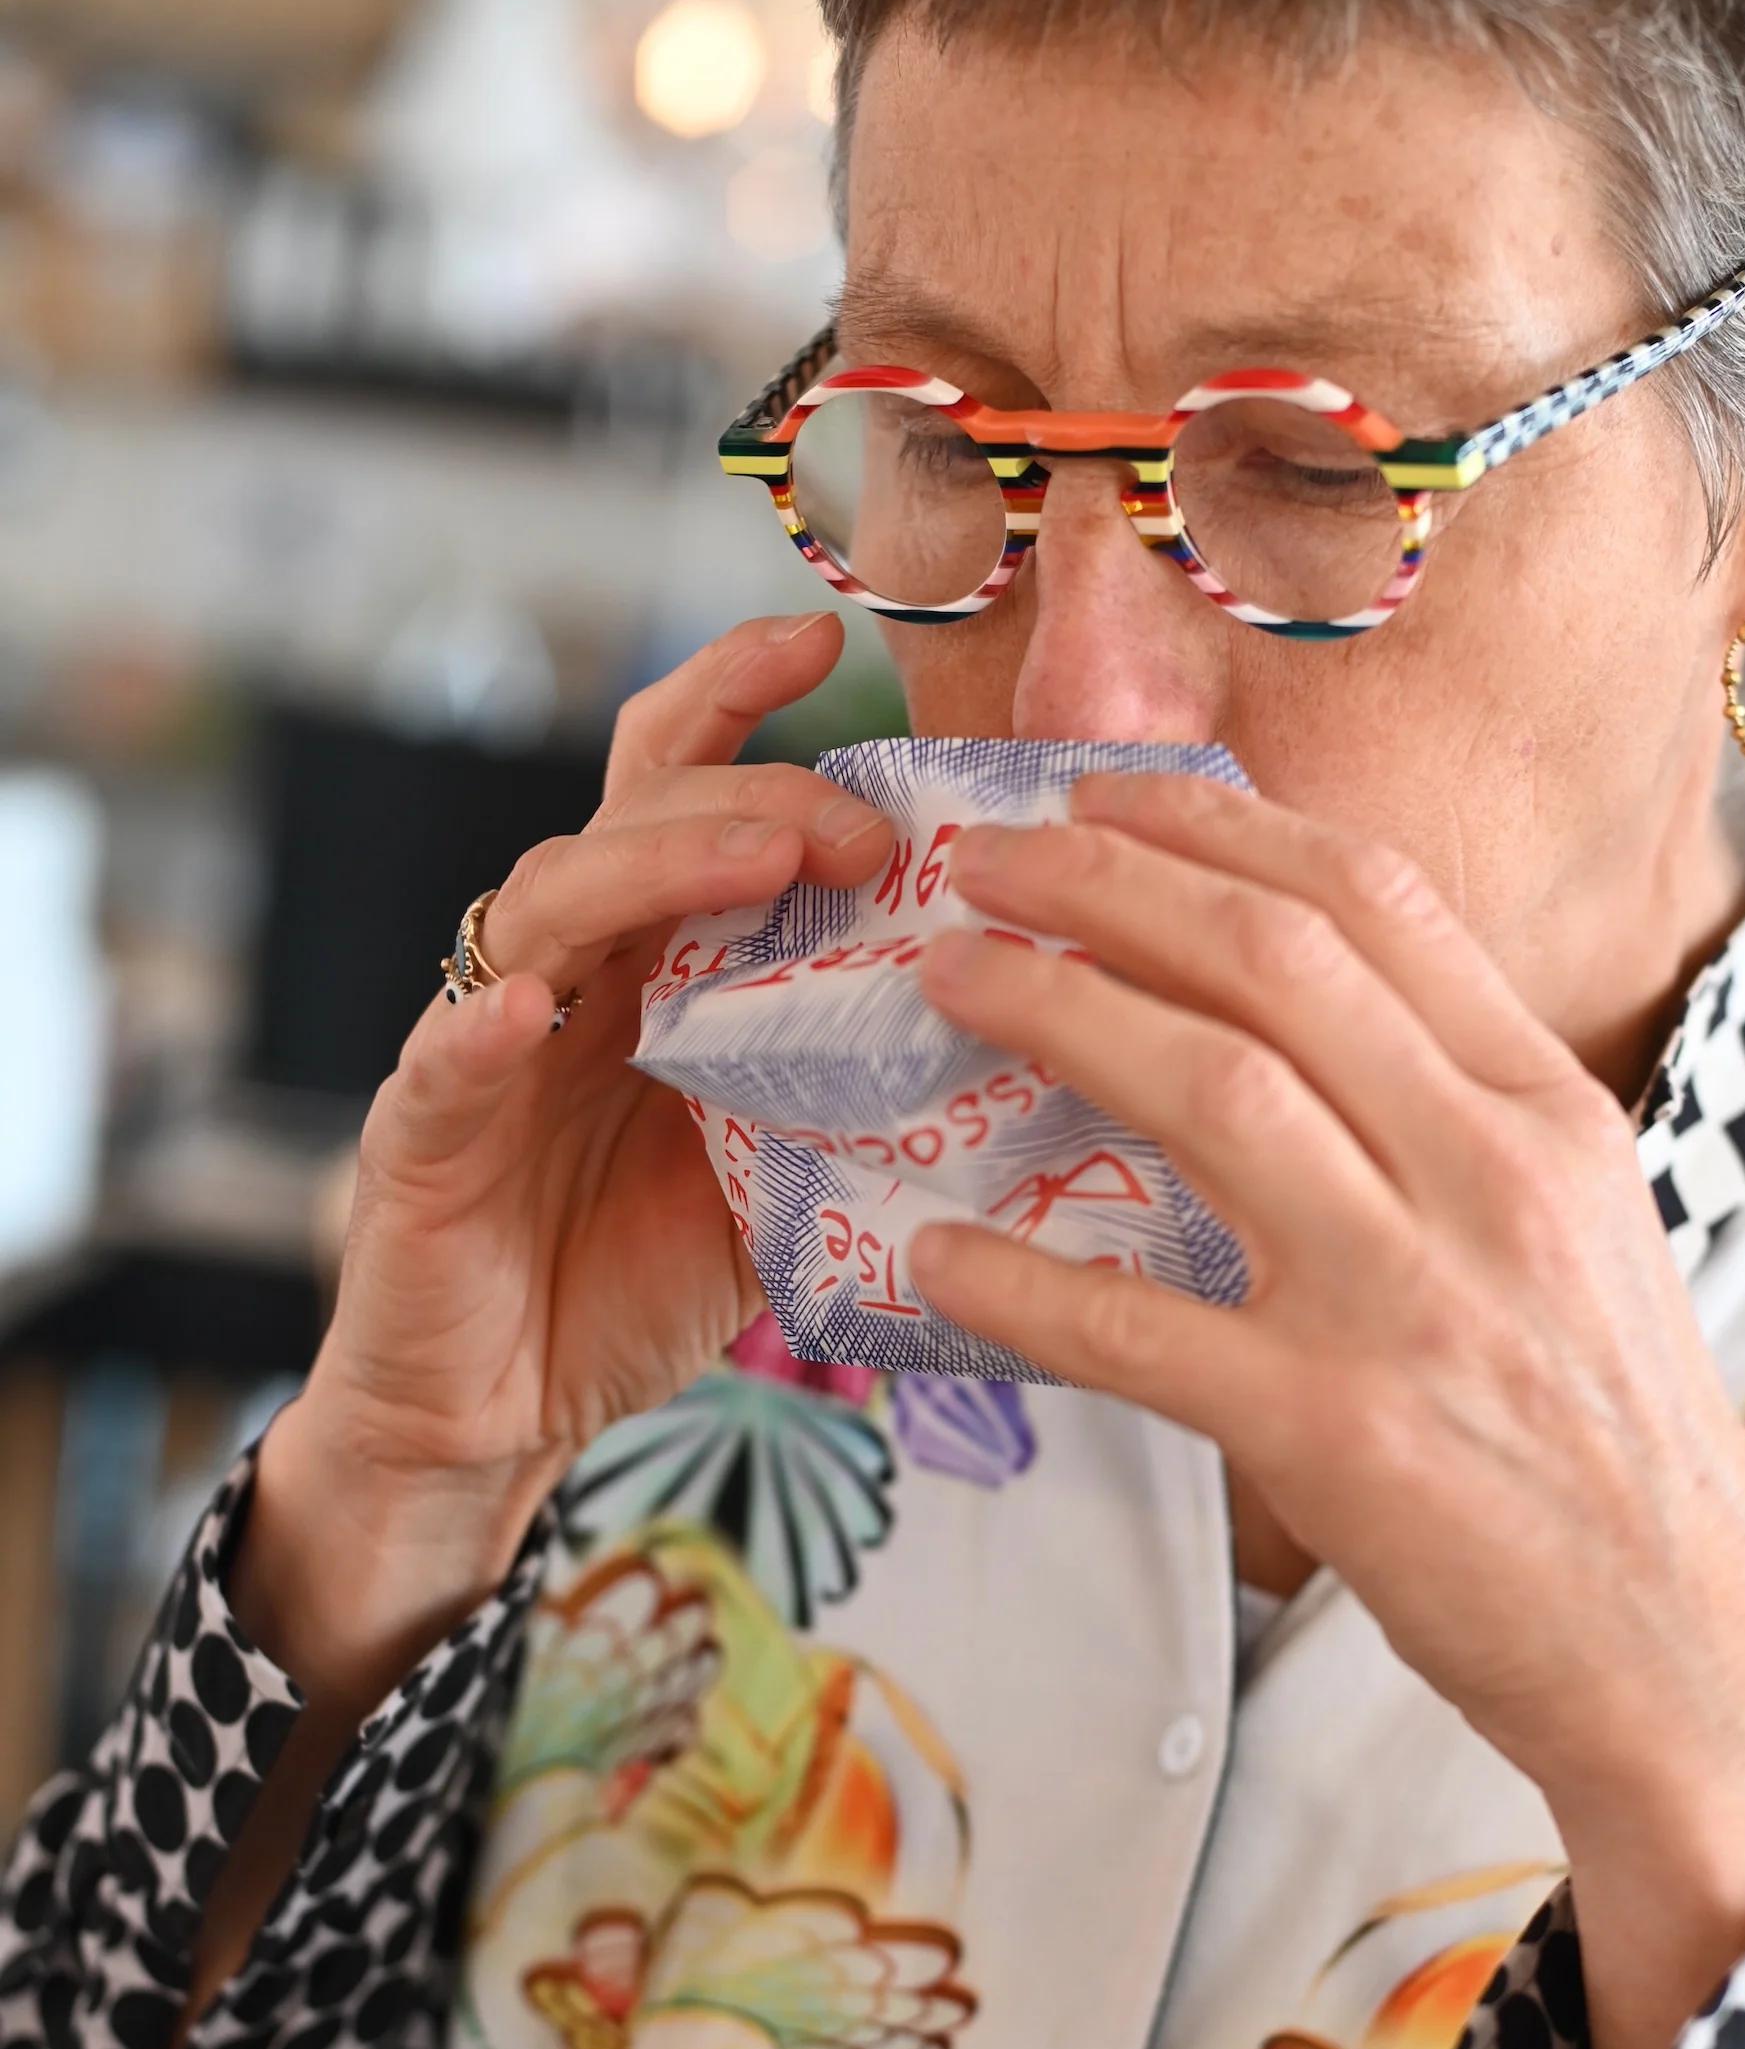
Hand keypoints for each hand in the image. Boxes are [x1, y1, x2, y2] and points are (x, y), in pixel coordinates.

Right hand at [287, 609, 889, 1521]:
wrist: (504, 1408)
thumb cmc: (636, 1275)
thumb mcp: (784, 1176)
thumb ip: (857, 1094)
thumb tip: (1019, 1043)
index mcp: (651, 962)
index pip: (684, 792)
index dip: (737, 702)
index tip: (825, 639)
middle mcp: (569, 973)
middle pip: (632, 822)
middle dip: (748, 796)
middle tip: (857, 827)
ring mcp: (487, 1041)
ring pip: (547, 906)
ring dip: (650, 872)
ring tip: (753, 864)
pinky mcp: (421, 1136)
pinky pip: (442, 1064)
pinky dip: (479, 1031)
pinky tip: (524, 1015)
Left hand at [912, 772, 1744, 1912]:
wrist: (1678, 1643)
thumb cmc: (1610, 1435)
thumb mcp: (1578, 1227)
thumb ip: (1456, 1116)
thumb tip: (1290, 1019)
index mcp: (1548, 1112)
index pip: (1376, 905)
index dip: (1222, 829)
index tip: (1111, 800)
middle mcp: (1489, 1177)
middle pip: (1273, 963)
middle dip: (1109, 884)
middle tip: (987, 862)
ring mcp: (1410, 1301)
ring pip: (1209, 1094)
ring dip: (1057, 1014)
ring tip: (952, 981)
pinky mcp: (1331, 1433)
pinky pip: (1136, 1331)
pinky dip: (1021, 1283)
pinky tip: (932, 1250)